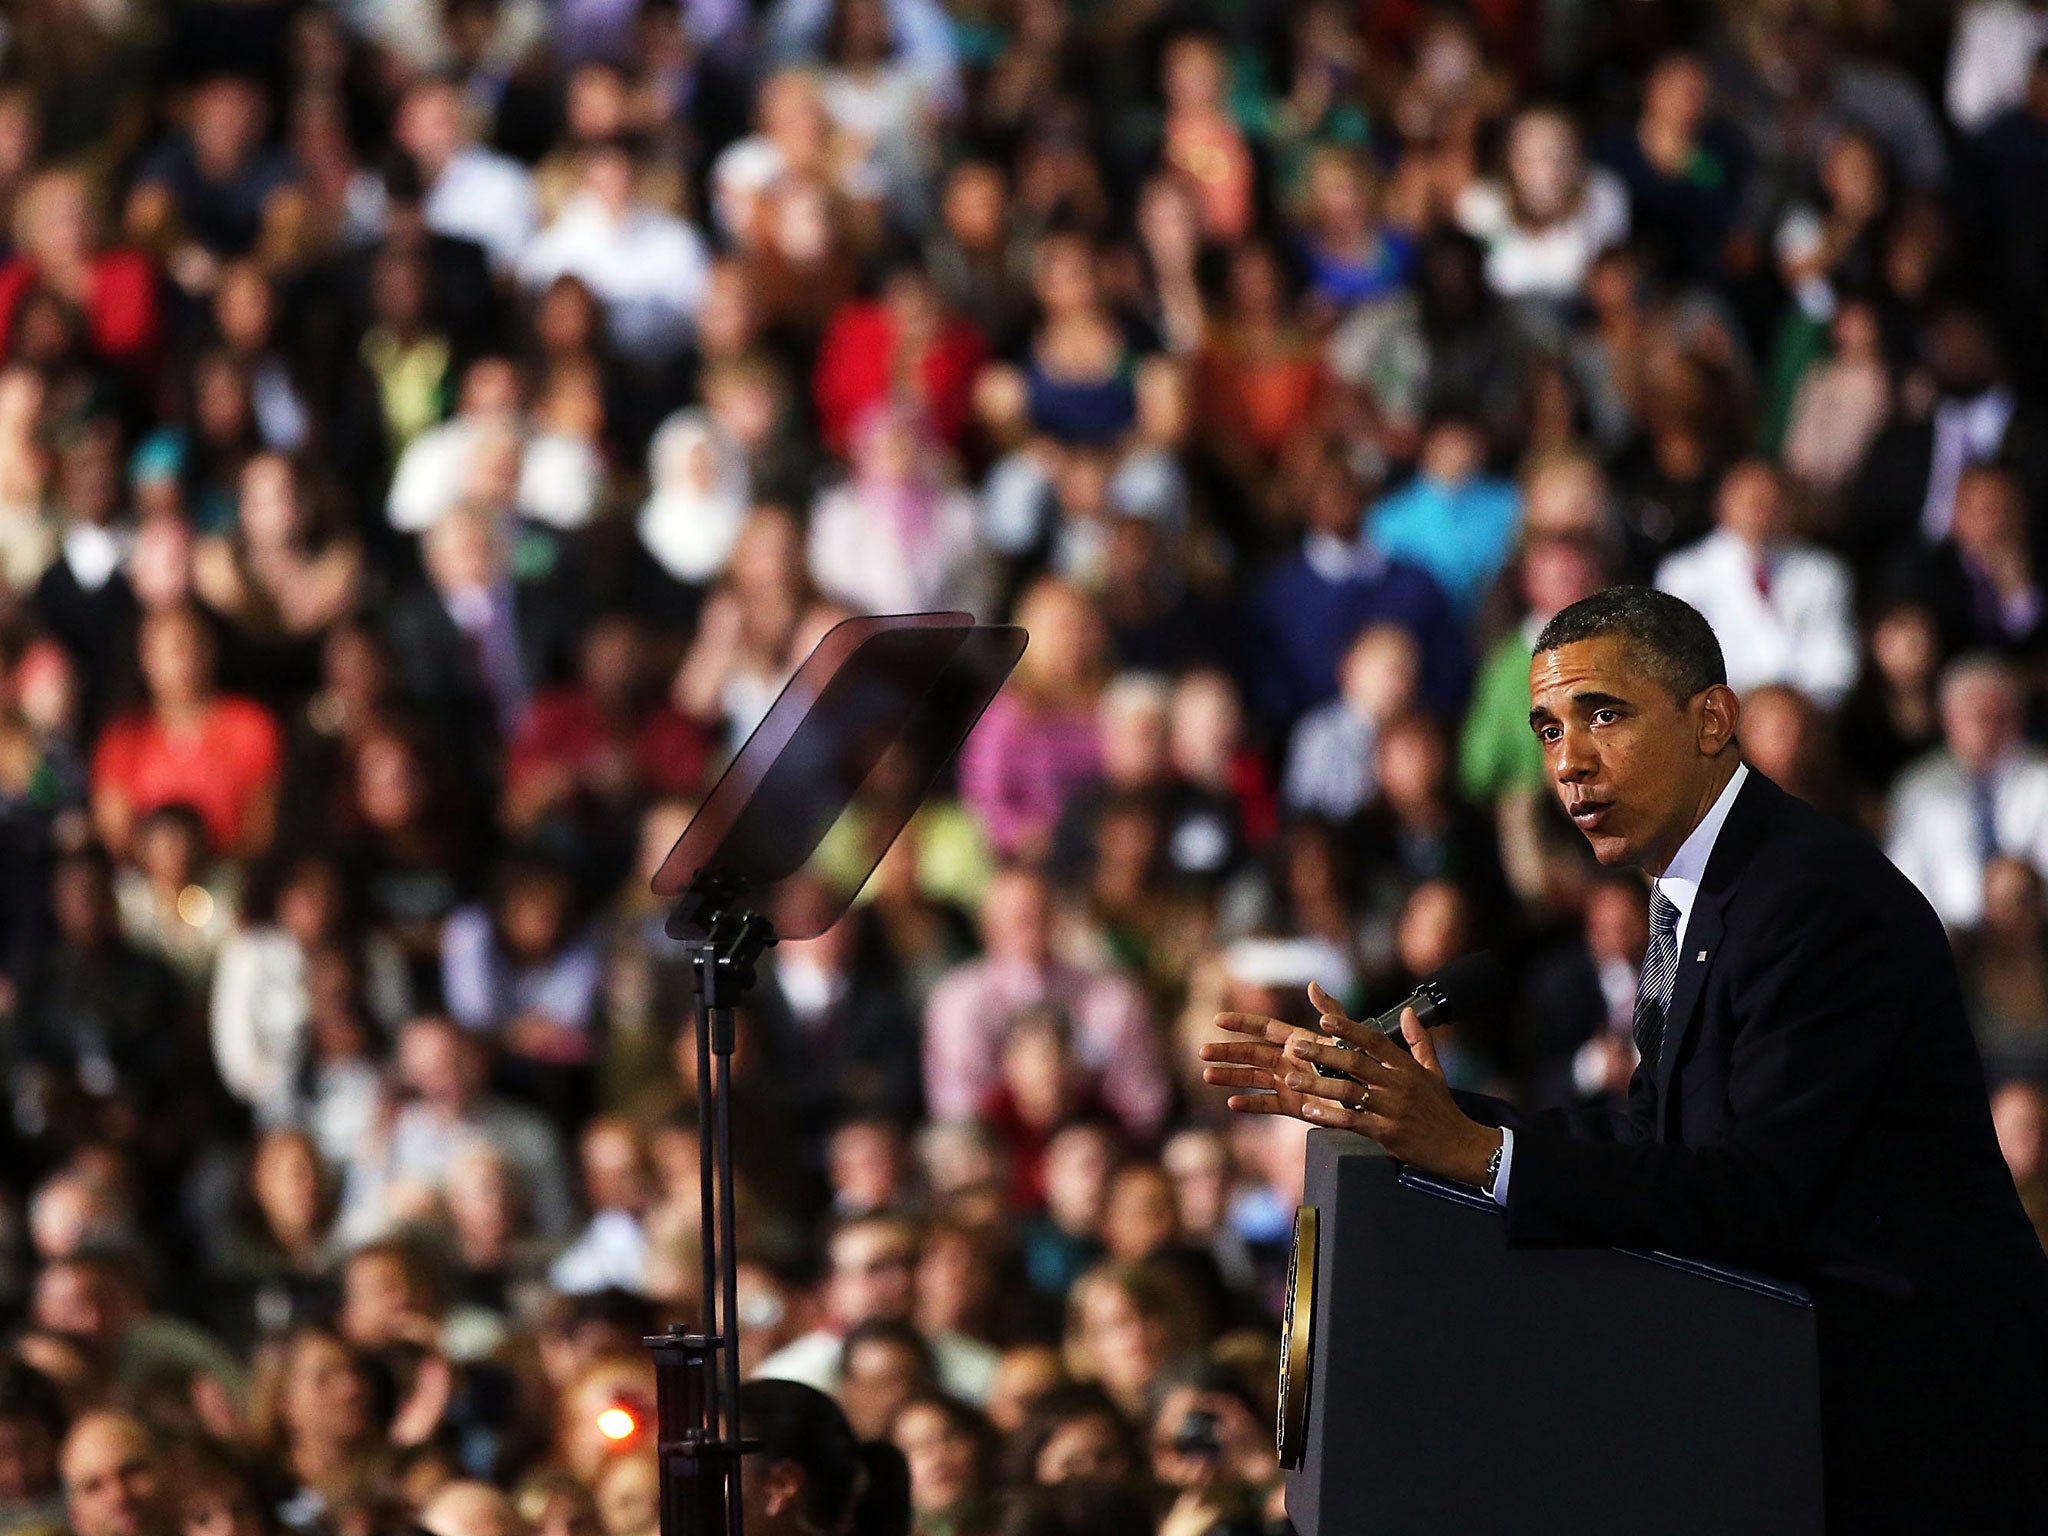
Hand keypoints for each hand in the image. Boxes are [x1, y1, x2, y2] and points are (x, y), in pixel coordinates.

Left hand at [1201, 982, 1501, 1186]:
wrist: (1459, 1146)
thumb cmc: (1441, 1108)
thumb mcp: (1434, 1071)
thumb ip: (1419, 1040)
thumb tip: (1409, 1012)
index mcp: (1407, 1067)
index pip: (1375, 1041)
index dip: (1349, 1029)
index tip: (1325, 1019)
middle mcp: (1398, 1084)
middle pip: (1356, 1063)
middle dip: (1324, 1053)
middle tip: (1296, 1045)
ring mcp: (1392, 1109)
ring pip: (1350, 1092)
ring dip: (1319, 1085)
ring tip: (1293, 1079)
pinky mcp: (1387, 1133)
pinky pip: (1353, 1122)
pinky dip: (1330, 1116)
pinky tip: (1310, 1111)